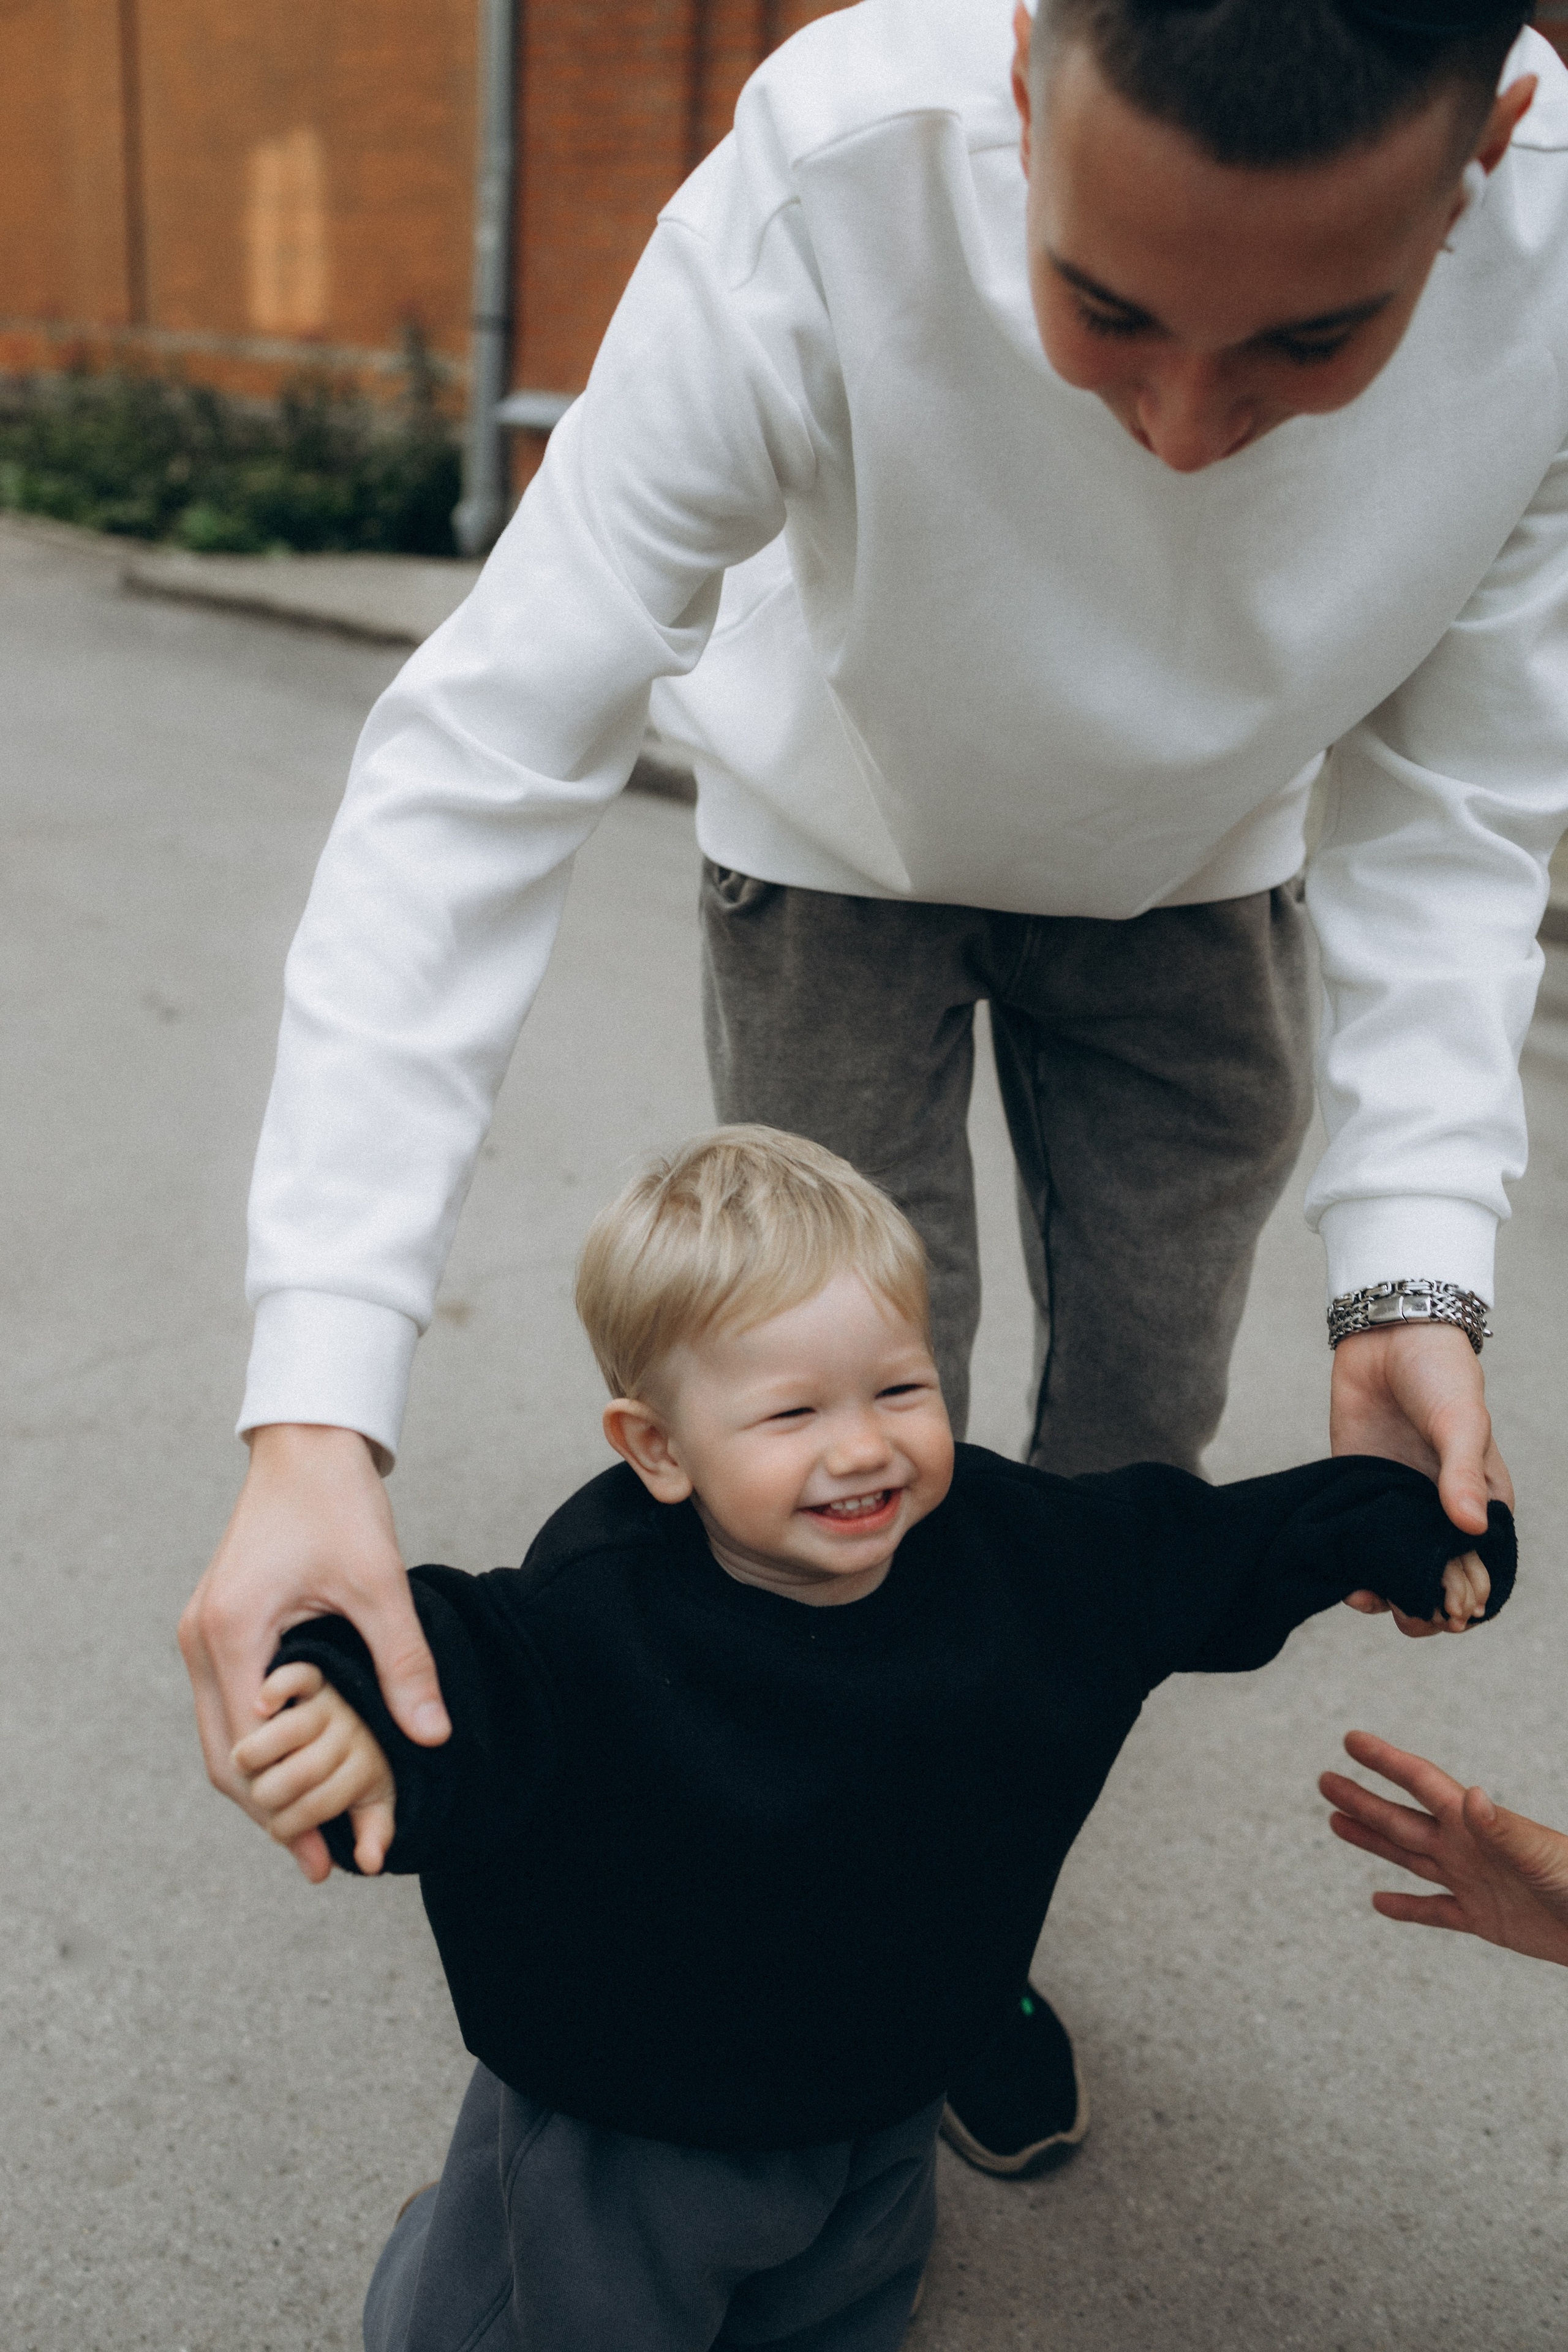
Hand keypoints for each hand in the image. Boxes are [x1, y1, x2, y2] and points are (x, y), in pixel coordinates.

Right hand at [179, 1423, 447, 1882]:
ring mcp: (203, 1634)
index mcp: (231, 1634)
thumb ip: (404, 1662)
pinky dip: (260, 1746)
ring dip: (262, 1783)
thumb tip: (435, 1737)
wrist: (306, 1444)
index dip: (283, 1809)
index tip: (324, 1854)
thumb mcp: (380, 1583)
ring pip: (221, 1737)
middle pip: (223, 1757)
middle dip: (270, 1811)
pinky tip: (301, 1767)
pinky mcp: (218, 1626)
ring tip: (313, 1832)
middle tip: (321, 1863)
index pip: (246, 1751)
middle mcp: (201, 1640)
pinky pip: (229, 1706)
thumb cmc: (339, 1503)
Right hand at [1320, 1730, 1567, 1967]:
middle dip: (1363, 1799)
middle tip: (1325, 1779)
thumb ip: (1504, 1828)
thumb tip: (1471, 1794)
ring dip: (1373, 1840)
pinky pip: (1435, 1910)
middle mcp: (1467, 1846)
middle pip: (1403, 1818)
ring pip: (1410, 1856)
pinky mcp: (1483, 1917)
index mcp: (1477, 1824)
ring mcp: (1473, 1880)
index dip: (1386, 1760)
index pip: (1422, 1783)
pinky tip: (1378, 1902)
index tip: (1352, 1740)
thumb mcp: (1542, 1855)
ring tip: (1335, 1823)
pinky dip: (1406, 1908)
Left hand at [1330, 1322, 1511, 1630]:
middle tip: (1408, 1614)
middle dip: (1424, 1607)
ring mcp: (1397, 1504)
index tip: (1451, 1611)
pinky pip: (1358, 1541)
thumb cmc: (1440, 1375)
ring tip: (1370, 1598)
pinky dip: (1354, 1567)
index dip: (1468, 1596)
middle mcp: (1439, 1512)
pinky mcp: (1358, 1490)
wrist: (1389, 1335)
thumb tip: (1471, 1526)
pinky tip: (1346, 1582)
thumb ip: (1462, 1472)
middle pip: (1436, 1579)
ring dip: (1386, 1593)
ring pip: (1395, 1568)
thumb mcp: (1461, 1420)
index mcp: (1481, 1502)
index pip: (1481, 1568)